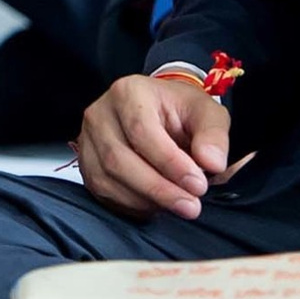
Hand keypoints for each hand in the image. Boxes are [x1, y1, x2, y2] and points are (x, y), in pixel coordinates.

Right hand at [75, 72, 229, 219]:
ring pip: (107, 179)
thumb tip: (212, 163)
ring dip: (146, 200)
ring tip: (178, 206)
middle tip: (191, 206)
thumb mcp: (207, 113)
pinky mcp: (85, 163)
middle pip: (119, 159)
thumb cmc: (181, 111)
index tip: (198, 185)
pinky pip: (102, 192)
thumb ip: (214, 135)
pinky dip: (132, 205)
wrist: (159, 113)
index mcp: (128, 92)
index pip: (141, 131)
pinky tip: (157, 205)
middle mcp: (99, 114)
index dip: (170, 162)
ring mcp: (87, 140)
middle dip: (158, 188)